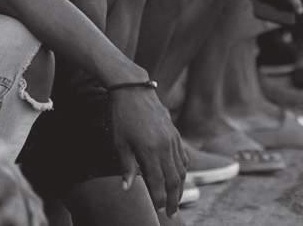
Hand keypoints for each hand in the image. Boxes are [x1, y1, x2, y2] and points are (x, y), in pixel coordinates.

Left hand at [110, 88, 187, 215]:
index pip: (158, 183)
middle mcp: (165, 147)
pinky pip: (183, 157)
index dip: (159, 199)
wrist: (133, 90)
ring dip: (180, 187)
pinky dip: (183, 170)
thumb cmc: (122, 116)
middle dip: (173, 199)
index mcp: (149, 151)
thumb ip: (126, 167)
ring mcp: (172, 140)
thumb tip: (127, 189)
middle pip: (174, 180)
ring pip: (181, 169)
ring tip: (176, 199)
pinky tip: (179, 177)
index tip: (157, 209)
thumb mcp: (119, 142)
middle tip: (170, 213)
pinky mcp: (175, 133)